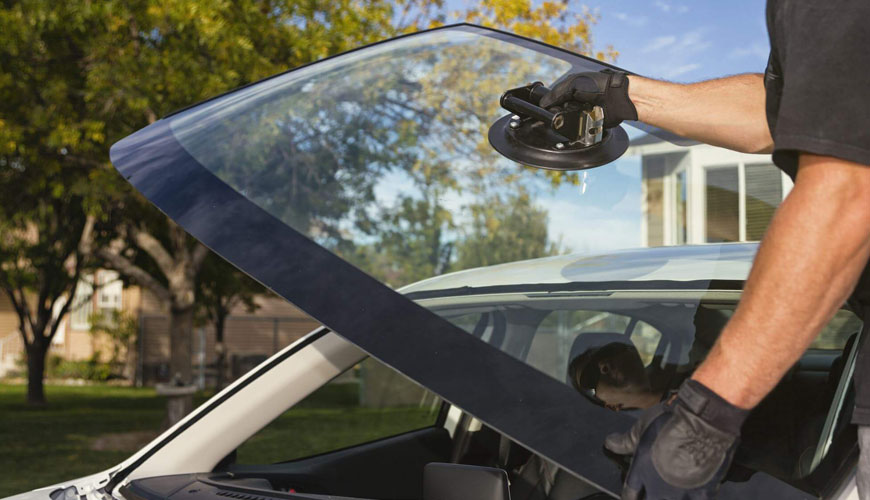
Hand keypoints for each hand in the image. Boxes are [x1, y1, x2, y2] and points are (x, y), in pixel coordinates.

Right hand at [539, 70, 637, 128]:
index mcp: (571, 90)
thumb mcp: (573, 83)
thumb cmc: (599, 85)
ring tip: (580, 110)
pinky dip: (579, 126)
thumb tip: (543, 103)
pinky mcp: (589, 124)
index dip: (550, 103)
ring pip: (568, 121)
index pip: (554, 99)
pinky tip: (584, 118)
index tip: (547, 106)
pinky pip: (579, 129)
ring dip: (571, 117)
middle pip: (559, 112)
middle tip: (569, 106)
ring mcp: (582, 113)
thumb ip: (556, 92)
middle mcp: (576, 102)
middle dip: (561, 111)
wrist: (617, 97)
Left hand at [604, 380, 748, 499]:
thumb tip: (610, 443)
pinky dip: (692, 497)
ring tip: (672, 492)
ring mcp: (680, 493)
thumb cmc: (668, 422)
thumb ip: (625, 441)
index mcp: (640, 471)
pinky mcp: (702, 494)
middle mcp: (658, 487)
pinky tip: (692, 493)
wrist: (701, 424)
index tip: (631, 496)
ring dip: (669, 498)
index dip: (629, 496)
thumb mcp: (640, 429)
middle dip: (648, 498)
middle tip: (652, 493)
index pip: (629, 494)